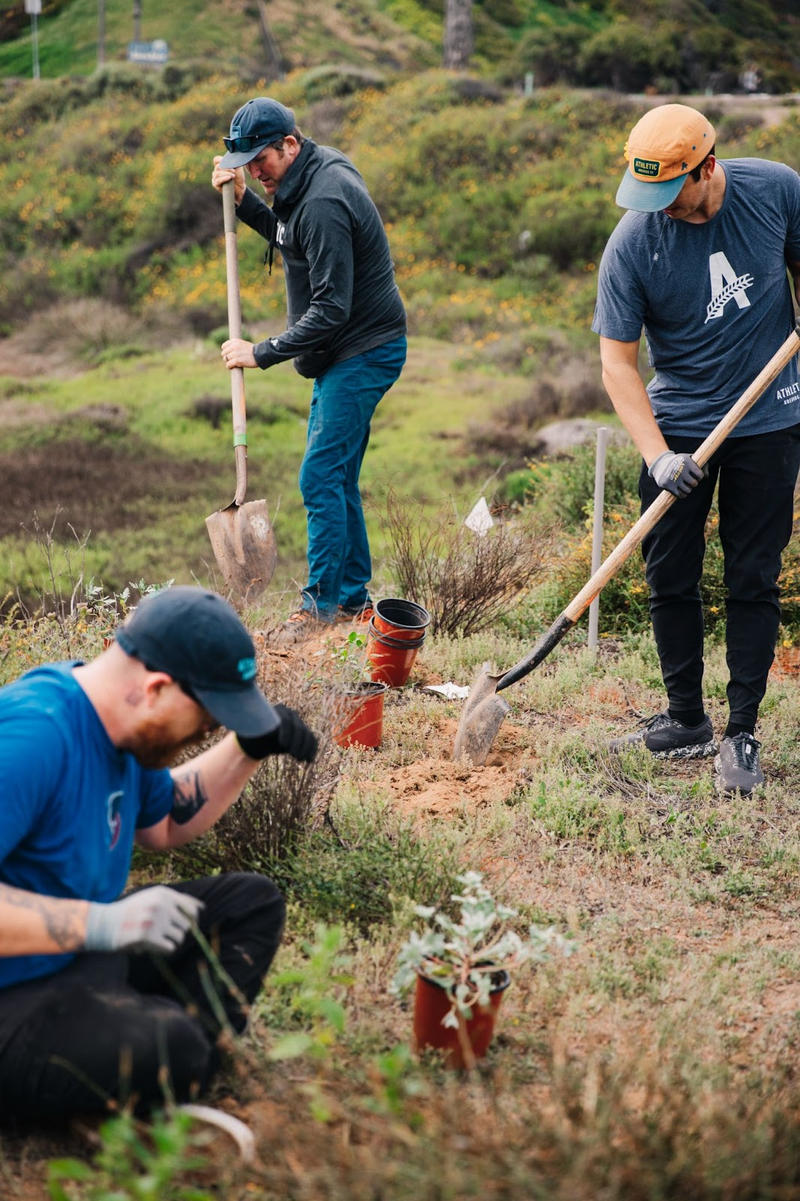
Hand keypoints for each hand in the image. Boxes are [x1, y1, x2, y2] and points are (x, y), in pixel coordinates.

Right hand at [85, 886, 203, 954]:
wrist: (103, 924)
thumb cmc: (130, 912)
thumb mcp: (151, 898)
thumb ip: (175, 901)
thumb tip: (201, 908)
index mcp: (163, 893)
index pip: (193, 908)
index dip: (191, 920)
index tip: (180, 926)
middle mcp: (161, 904)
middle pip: (188, 925)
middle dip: (177, 932)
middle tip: (161, 934)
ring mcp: (155, 920)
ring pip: (180, 937)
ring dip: (170, 942)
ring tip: (155, 940)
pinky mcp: (148, 936)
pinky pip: (170, 948)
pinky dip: (163, 950)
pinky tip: (151, 947)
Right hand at [211, 155, 245, 203]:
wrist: (240, 187)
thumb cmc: (238, 177)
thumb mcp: (238, 167)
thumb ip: (235, 160)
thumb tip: (234, 155)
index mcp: (220, 165)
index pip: (216, 159)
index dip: (221, 160)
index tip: (229, 163)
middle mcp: (216, 171)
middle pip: (218, 166)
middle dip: (227, 168)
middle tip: (234, 171)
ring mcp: (215, 178)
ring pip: (217, 173)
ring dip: (226, 173)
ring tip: (233, 176)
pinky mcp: (215, 184)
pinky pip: (218, 180)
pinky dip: (224, 178)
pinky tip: (229, 178)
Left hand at [221, 338, 256, 369]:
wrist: (260, 355)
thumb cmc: (253, 351)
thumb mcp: (243, 344)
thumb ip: (235, 346)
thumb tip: (228, 352)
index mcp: (235, 341)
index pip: (223, 346)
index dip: (227, 351)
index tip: (231, 354)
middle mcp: (234, 346)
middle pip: (223, 353)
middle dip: (227, 357)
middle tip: (233, 360)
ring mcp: (235, 353)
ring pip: (225, 359)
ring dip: (229, 362)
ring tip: (235, 363)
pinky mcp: (237, 360)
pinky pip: (228, 365)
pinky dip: (229, 367)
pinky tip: (233, 367)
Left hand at [238, 704, 317, 762]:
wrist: (259, 738)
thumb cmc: (251, 733)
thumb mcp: (248, 728)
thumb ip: (247, 726)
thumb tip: (238, 721)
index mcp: (277, 711)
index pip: (285, 720)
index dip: (286, 732)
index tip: (282, 744)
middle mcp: (290, 715)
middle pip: (298, 728)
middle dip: (297, 742)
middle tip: (294, 755)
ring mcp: (298, 724)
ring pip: (307, 734)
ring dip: (306, 747)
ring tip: (302, 759)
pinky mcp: (303, 734)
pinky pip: (311, 740)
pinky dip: (311, 749)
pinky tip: (309, 760)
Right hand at [648, 450, 703, 497]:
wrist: (660, 463)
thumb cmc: (680, 462)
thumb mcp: (690, 459)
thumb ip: (702, 465)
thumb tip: (706, 475)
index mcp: (686, 461)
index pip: (700, 475)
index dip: (699, 476)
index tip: (696, 475)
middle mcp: (680, 469)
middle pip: (694, 484)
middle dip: (693, 483)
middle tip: (689, 480)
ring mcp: (673, 478)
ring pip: (688, 490)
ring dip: (688, 489)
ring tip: (685, 485)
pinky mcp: (667, 485)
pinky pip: (680, 494)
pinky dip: (682, 494)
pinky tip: (681, 490)